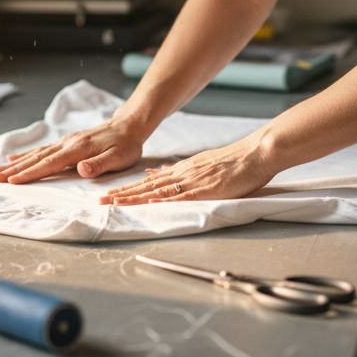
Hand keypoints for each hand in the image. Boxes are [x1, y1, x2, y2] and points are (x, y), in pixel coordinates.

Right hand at [0, 118, 145, 183]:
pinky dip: (26, 154)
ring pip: (36, 153)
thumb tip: (81, 171)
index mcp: (77, 149)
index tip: (13, 181)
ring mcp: (65, 141)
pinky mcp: (66, 142)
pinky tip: (14, 158)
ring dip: (16, 163)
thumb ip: (99, 164)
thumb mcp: (119, 157)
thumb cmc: (126, 145)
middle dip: (15, 169)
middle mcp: (67, 143)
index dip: (31, 173)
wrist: (128, 125)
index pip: (50, 164)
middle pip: (37, 158)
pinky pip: (42, 149)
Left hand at [99, 134, 276, 204]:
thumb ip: (179, 170)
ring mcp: (193, 181)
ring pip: (158, 191)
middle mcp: (183, 174)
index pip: (150, 181)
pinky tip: (150, 202)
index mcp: (182, 169)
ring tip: (115, 204)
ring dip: (135, 198)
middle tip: (100, 201)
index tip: (110, 194)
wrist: (255, 152)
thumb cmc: (234, 161)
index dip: (129, 189)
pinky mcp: (206, 189)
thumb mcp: (202, 163)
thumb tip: (158, 173)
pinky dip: (164, 200)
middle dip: (122, 194)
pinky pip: (181, 196)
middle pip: (147, 186)